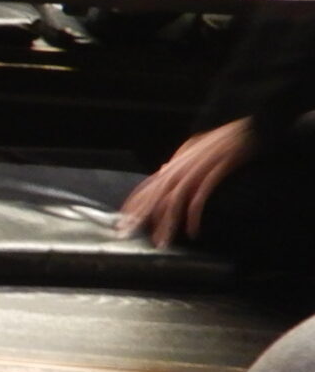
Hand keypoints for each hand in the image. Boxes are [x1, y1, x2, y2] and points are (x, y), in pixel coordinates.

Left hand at [119, 118, 251, 246]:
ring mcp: (196, 170)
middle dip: (140, 216)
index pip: (147, 185)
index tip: (122, 220)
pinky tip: (192, 231)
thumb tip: (162, 169)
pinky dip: (193, 216)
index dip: (133, 203)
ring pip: (174, 200)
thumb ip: (178, 159)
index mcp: (175, 163)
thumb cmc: (223, 140)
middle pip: (155, 195)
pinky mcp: (213, 173)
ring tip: (162, 242)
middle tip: (128, 235)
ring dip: (166, 223)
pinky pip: (199, 198)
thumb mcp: (195, 148)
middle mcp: (181, 167)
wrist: (249, 129)